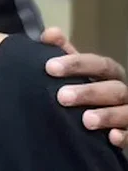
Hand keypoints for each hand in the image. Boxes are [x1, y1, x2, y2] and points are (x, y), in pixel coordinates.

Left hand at [41, 27, 127, 147]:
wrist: (96, 122)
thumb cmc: (82, 90)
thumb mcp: (74, 71)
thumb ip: (63, 52)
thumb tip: (50, 33)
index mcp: (109, 74)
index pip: (99, 64)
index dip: (76, 64)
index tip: (49, 67)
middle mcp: (122, 92)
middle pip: (113, 88)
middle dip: (88, 92)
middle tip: (61, 97)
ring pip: (126, 112)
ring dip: (108, 115)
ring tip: (86, 120)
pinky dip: (125, 136)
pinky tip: (112, 137)